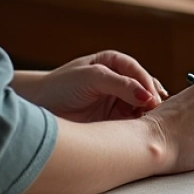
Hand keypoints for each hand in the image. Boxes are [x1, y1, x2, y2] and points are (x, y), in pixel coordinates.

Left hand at [18, 50, 166, 122]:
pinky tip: (140, 131)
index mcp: (114, 62)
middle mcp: (119, 79)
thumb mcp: (91, 78)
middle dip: (152, 100)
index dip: (147, 86)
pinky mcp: (114, 119)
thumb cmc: (60, 86)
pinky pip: (133, 121)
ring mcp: (118, 100)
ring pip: (142, 106)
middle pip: (145, 89)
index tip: (153, 100)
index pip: (139, 73)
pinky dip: (139, 126)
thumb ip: (120, 84)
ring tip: (148, 124)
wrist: (38, 108)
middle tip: (155, 114)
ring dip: (147, 114)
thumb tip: (147, 95)